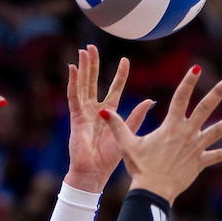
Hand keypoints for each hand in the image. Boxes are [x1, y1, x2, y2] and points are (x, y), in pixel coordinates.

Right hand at [66, 45, 152, 192]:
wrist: (94, 173)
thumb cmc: (109, 159)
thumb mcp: (128, 134)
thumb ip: (136, 116)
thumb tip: (150, 100)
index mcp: (109, 113)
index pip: (115, 89)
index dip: (120, 75)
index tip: (125, 60)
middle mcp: (95, 110)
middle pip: (94, 82)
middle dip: (93, 65)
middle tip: (92, 47)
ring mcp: (84, 112)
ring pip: (83, 85)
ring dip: (82, 69)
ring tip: (83, 52)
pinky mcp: (76, 118)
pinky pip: (73, 97)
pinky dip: (72, 83)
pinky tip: (71, 69)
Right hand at [99, 67, 221, 202]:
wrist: (152, 191)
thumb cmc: (139, 167)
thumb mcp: (127, 144)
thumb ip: (117, 125)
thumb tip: (102, 110)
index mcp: (171, 126)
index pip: (181, 98)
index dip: (188, 82)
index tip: (196, 67)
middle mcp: (186, 134)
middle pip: (205, 109)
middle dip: (217, 93)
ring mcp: (195, 148)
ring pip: (217, 131)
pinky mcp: (200, 162)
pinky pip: (217, 156)